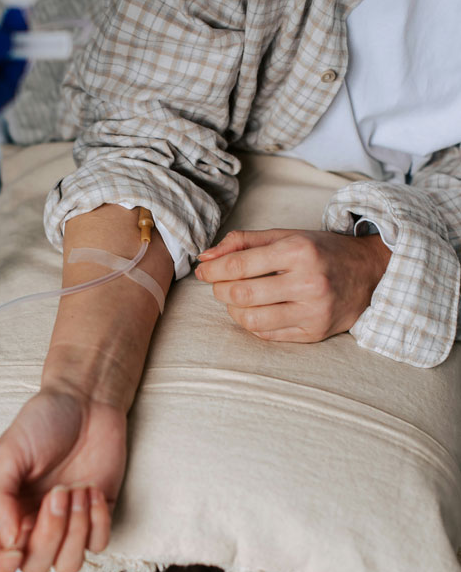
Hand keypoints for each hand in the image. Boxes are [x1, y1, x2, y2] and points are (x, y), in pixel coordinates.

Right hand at [0, 389, 126, 571]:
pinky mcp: (98, 516)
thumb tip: (7, 541)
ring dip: (75, 531)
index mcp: (1, 513)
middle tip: (58, 491)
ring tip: (77, 489)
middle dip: (49, 534)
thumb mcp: (8, 453)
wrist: (86, 401)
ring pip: (68, 565)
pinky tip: (93, 489)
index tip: (16, 547)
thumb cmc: (41, 422)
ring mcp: (67, 524)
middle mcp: (32, 525)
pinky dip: (98, 521)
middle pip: (35, 567)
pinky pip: (99, 544)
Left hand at [195, 229, 390, 341]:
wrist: (368, 273)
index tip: (203, 271)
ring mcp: (313, 311)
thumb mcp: (285, 235)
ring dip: (233, 310)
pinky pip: (268, 335)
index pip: (239, 265)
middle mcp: (308, 282)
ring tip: (236, 299)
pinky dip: (252, 324)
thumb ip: (243, 242)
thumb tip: (205, 257)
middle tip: (219, 285)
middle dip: (220, 290)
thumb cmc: (320, 251)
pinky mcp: (315, 333)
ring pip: (252, 320)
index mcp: (298, 251)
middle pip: (242, 295)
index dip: (212, 270)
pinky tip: (255, 311)